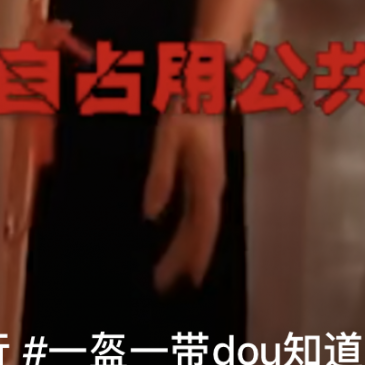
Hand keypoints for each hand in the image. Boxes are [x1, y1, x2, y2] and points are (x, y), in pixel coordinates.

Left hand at [143, 108, 226, 291]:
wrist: (206, 81)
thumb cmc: (187, 107)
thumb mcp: (168, 139)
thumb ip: (161, 176)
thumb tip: (151, 216)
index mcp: (207, 179)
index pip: (201, 227)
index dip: (192, 255)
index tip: (182, 281)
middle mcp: (213, 185)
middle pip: (201, 230)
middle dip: (185, 258)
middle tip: (164, 284)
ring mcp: (212, 180)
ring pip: (202, 223)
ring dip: (188, 247)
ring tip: (174, 271)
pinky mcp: (206, 173)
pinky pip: (199, 211)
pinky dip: (190, 230)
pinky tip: (180, 236)